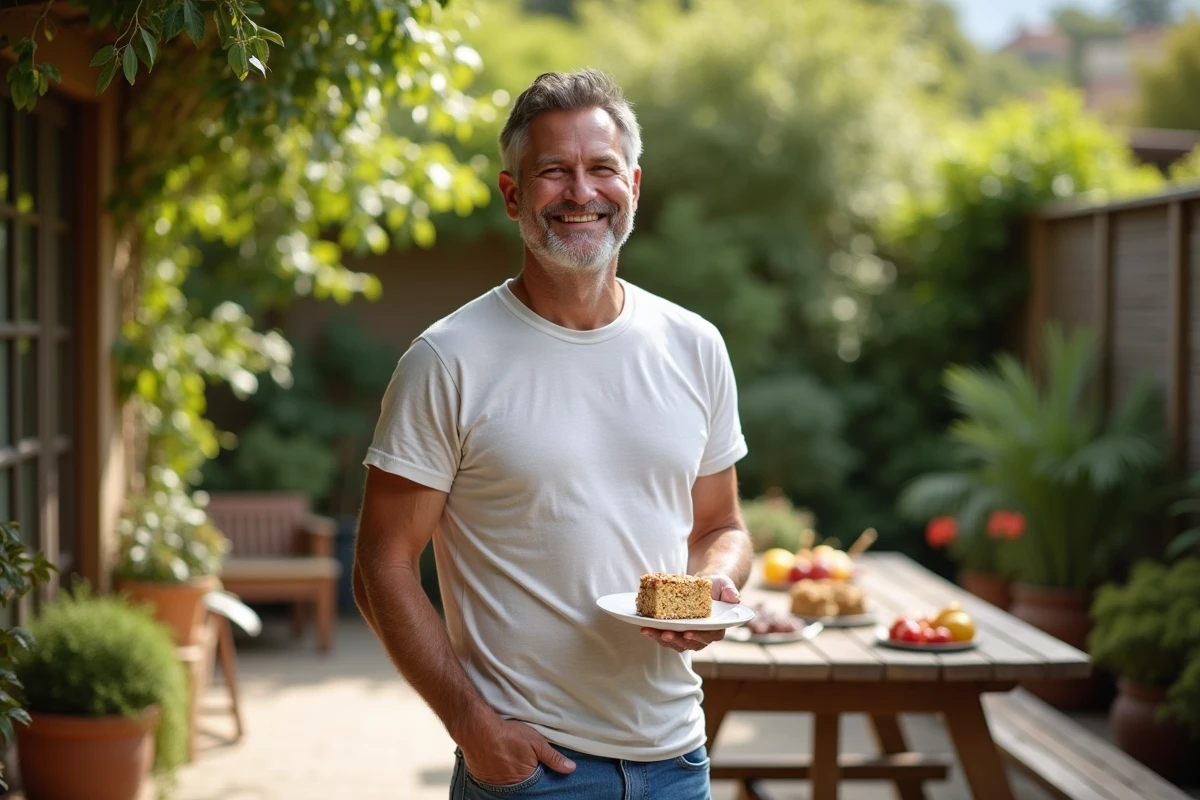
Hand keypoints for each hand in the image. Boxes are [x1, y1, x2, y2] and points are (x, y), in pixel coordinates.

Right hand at [460, 716, 575, 786]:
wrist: (477, 730)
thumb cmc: (508, 734)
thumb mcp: (536, 742)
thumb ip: (553, 757)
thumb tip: (571, 769)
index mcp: (526, 779)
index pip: (539, 782)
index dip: (540, 773)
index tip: (537, 765)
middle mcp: (511, 786)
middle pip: (524, 783)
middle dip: (526, 774)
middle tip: (522, 759)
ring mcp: (496, 784)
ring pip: (510, 782)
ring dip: (512, 774)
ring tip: (511, 759)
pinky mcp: (484, 779)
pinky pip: (495, 780)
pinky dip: (499, 773)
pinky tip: (500, 762)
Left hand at [641, 574, 739, 651]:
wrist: (704, 586)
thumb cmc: (715, 586)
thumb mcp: (724, 584)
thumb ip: (730, 591)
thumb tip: (735, 598)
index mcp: (717, 627)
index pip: (710, 635)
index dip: (699, 636)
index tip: (688, 632)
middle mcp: (703, 635)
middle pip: (690, 643)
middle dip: (676, 640)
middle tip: (665, 634)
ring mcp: (688, 635)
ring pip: (675, 642)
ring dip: (661, 638)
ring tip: (649, 631)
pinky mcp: (676, 631)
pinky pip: (665, 636)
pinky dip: (655, 633)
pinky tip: (644, 627)